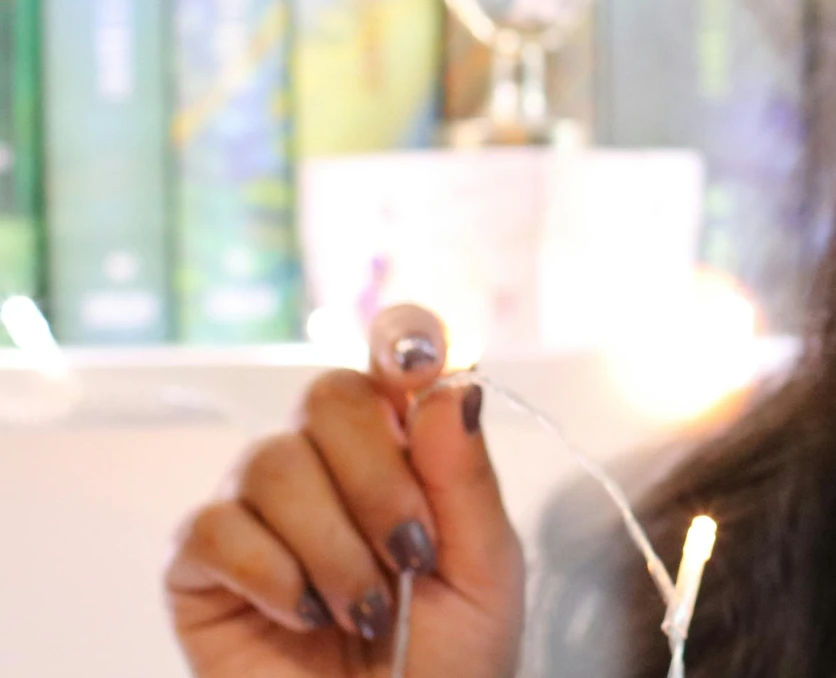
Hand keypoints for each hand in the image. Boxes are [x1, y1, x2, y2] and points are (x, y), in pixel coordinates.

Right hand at [166, 305, 526, 677]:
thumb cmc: (449, 663)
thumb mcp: (484, 570)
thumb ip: (464, 478)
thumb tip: (452, 384)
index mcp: (404, 451)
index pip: (394, 359)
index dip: (404, 340)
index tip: (418, 360)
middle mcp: (326, 466)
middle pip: (328, 397)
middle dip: (377, 478)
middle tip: (410, 556)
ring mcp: (259, 512)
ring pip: (273, 464)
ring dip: (333, 546)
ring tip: (362, 613)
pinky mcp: (201, 568)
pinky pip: (216, 527)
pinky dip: (273, 575)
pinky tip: (306, 617)